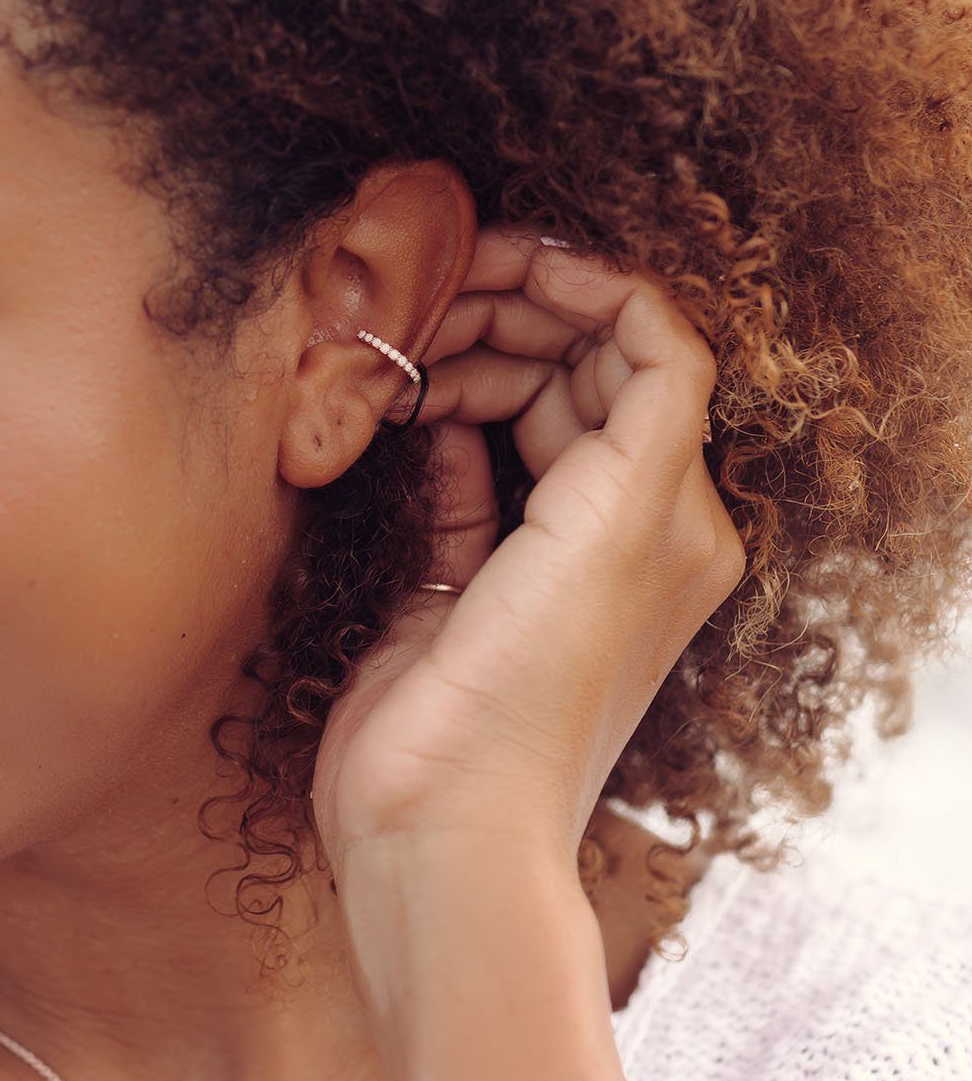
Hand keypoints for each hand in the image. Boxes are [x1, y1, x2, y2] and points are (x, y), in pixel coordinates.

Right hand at [310, 225, 746, 872]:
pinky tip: (409, 415)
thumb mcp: (613, 532)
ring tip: (407, 352)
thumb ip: (643, 408)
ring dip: (472, 366)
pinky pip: (472, 474)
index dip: (591, 287)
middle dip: (517, 317)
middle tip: (436, 291)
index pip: (656, 352)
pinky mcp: (473, 578)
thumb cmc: (532, 696)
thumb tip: (612, 315)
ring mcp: (548, 553)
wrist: (441, 825)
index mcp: (673, 514)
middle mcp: (624, 526)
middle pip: (584, 375)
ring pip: (524, 415)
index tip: (510, 254)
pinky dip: (446, 432)